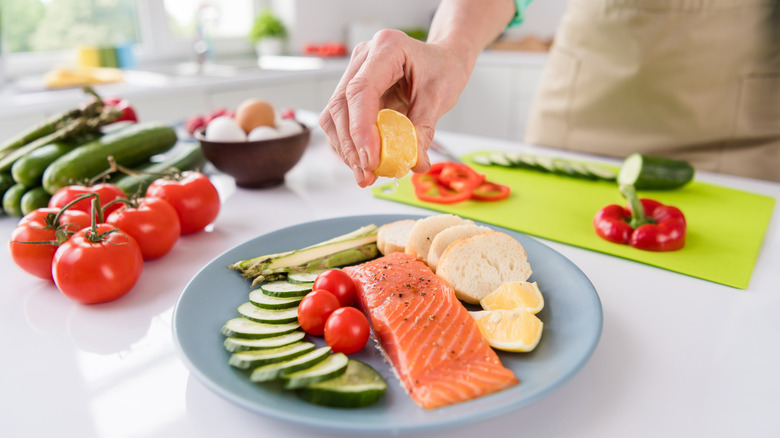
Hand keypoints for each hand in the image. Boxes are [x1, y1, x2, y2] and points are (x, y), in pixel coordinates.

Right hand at [319, 29, 471, 186]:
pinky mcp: (351, 91)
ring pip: (334, 116)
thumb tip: (414, 163)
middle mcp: (364, 57)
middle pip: (341, 105)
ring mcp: (354, 73)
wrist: (442, 61)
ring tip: (366, 174)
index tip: (370, 160)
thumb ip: (423, 130)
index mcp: (387, 48)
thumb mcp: (440, 99)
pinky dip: (350, 145)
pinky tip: (364, 163)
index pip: (361, 90)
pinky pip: (341, 122)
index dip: (361, 129)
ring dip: (346, 149)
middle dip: (351, 145)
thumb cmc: (442, 70)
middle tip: (367, 174)